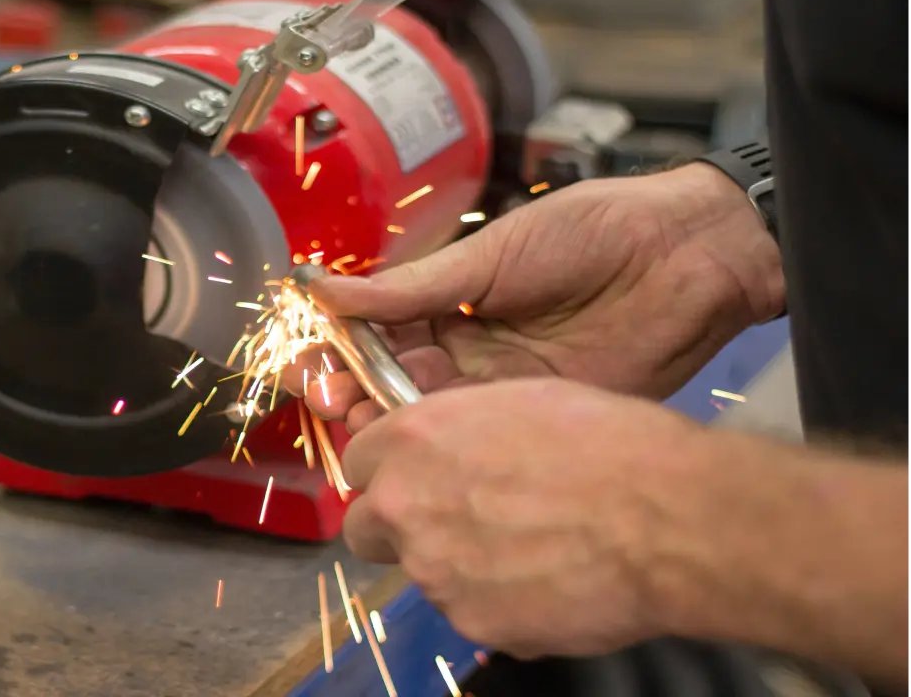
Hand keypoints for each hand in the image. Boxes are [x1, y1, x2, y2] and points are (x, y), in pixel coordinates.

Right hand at [285, 164, 783, 432]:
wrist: (689, 253)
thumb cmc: (591, 232)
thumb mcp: (488, 255)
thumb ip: (408, 288)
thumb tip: (321, 288)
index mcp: (447, 300)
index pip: (374, 334)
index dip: (336, 350)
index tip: (307, 360)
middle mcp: (468, 347)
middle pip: (391, 382)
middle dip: (352, 393)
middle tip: (331, 397)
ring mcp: (503, 384)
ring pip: (430, 415)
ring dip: (392, 421)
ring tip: (365, 420)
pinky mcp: (542, 415)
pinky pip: (484, 436)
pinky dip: (449, 440)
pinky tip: (424, 441)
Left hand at [340, 377, 703, 658]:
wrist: (665, 518)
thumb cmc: (609, 446)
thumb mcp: (518, 402)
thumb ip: (458, 432)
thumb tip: (449, 452)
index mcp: (412, 440)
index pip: (358, 461)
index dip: (390, 471)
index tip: (416, 477)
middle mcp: (406, 504)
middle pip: (366, 526)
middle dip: (399, 526)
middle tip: (454, 522)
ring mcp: (434, 570)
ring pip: (423, 572)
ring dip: (457, 565)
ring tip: (529, 550)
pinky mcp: (470, 621)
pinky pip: (470, 612)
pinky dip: (499, 602)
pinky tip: (549, 582)